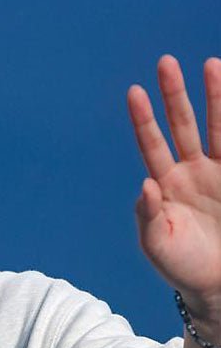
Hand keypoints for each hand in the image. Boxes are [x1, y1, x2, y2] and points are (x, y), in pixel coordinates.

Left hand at [127, 54, 220, 325]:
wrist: (219, 285)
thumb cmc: (182, 267)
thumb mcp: (158, 244)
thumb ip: (149, 215)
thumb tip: (145, 185)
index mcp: (166, 185)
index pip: (152, 144)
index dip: (143, 119)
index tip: (134, 91)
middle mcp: (191, 172)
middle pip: (182, 125)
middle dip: (176, 94)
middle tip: (166, 62)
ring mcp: (219, 173)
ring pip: (219, 127)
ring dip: (216, 97)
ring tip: (213, 64)